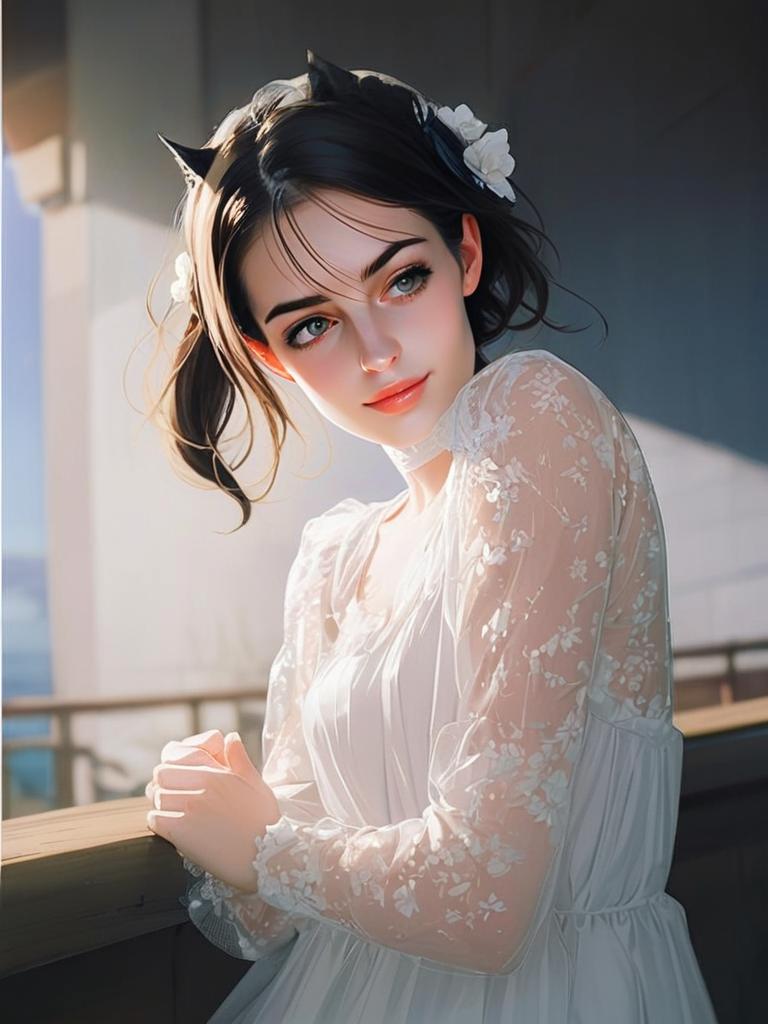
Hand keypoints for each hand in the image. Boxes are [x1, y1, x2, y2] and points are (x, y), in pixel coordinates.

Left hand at [145, 729, 280, 891]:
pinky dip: (160, 823)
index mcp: (216, 774)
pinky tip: (173, 828)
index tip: (178, 781)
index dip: (172, 771)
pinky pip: (156, 821)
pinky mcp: (182, 834)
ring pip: (158, 798)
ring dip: (163, 805)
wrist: (269, 857)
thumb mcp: (256, 784)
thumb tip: (230, 737)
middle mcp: (200, 788)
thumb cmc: (265, 821)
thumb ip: (239, 759)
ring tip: (175, 814)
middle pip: (161, 777)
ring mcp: (189, 810)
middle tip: (174, 797)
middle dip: (164, 785)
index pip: (172, 762)